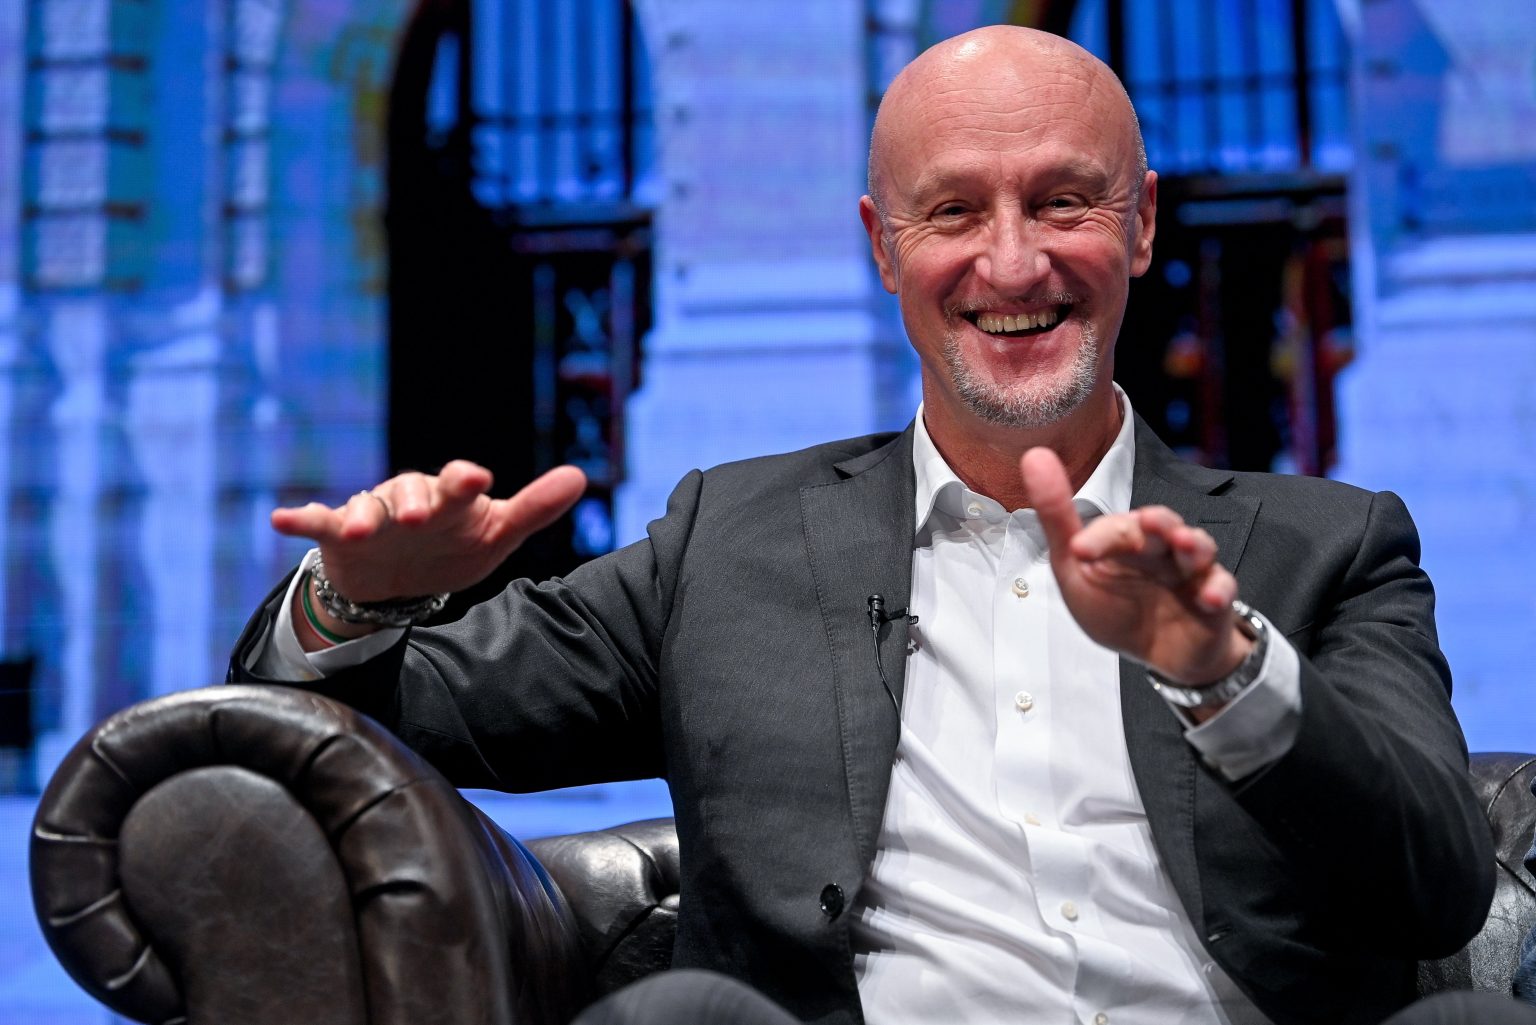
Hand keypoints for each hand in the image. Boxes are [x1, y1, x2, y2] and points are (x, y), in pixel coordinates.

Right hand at [271, 460, 586, 603]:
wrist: (398, 580)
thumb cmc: (453, 546)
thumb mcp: (496, 533)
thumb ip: (535, 508)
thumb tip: (579, 476)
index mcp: (451, 498)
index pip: (459, 484)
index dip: (465, 480)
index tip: (477, 479)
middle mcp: (411, 499)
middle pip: (411, 491)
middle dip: (415, 500)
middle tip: (420, 514)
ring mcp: (374, 514)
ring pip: (367, 506)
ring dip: (365, 514)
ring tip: (365, 527)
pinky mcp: (340, 534)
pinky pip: (320, 522)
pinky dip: (300, 517)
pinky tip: (281, 517)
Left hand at [1021, 447, 1249, 684]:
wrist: (1158, 654)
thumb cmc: (1116, 608)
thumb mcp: (1076, 571)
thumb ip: (1057, 520)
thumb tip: (1034, 457)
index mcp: (1124, 541)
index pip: (1115, 528)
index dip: (1101, 536)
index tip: (1081, 549)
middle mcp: (1159, 549)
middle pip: (1161, 527)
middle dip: (1156, 523)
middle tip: (1149, 523)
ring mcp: (1189, 572)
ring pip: (1198, 549)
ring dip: (1194, 544)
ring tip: (1185, 544)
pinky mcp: (1214, 599)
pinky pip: (1222, 589)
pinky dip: (1218, 591)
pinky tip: (1209, 598)